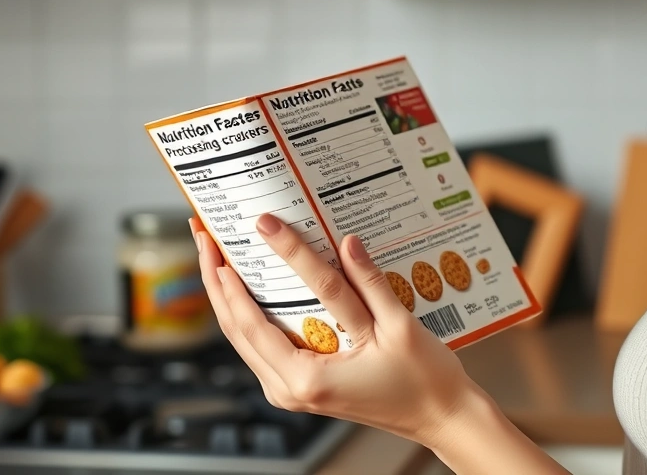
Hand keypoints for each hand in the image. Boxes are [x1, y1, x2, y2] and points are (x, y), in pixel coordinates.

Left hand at [189, 214, 477, 445]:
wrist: (441, 416)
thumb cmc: (424, 381)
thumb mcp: (397, 328)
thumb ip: (368, 284)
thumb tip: (345, 243)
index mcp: (308, 379)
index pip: (257, 318)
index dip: (244, 272)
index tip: (242, 231)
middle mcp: (290, 389)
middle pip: (236, 329)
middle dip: (216, 279)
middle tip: (206, 235)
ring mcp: (293, 390)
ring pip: (243, 339)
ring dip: (227, 296)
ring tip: (217, 254)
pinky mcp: (302, 384)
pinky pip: (263, 345)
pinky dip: (250, 314)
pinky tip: (247, 287)